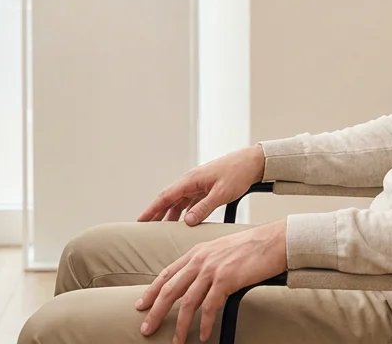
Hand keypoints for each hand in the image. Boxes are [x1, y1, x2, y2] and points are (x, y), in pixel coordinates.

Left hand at [135, 220, 288, 342]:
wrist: (273, 240)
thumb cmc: (251, 246)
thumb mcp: (220, 249)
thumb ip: (205, 262)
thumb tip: (196, 281)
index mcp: (197, 252)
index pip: (167, 273)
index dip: (152, 291)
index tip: (141, 304)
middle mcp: (200, 260)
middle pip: (170, 289)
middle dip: (156, 311)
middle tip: (147, 328)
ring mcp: (212, 269)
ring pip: (188, 302)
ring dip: (181, 325)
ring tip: (177, 341)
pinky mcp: (226, 279)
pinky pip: (210, 307)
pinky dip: (205, 324)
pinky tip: (203, 335)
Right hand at [138, 145, 265, 225]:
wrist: (252, 162)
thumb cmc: (238, 174)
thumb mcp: (221, 194)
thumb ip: (204, 208)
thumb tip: (187, 222)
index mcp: (191, 180)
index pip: (165, 197)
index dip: (151, 210)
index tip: (140, 221)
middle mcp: (191, 181)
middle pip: (168, 199)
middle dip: (156, 213)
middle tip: (145, 229)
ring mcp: (197, 184)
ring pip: (178, 201)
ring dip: (169, 214)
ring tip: (161, 229)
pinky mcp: (205, 187)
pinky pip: (189, 201)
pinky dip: (183, 212)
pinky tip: (183, 222)